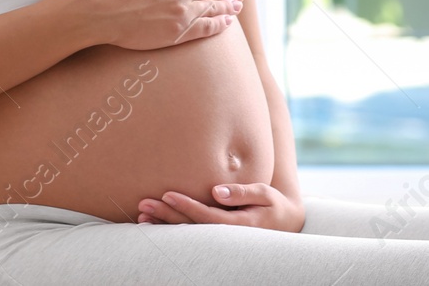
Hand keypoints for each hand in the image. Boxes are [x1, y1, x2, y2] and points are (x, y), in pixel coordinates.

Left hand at [136, 183, 304, 232]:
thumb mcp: (265, 194)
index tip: (167, 194)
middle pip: (191, 227)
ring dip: (164, 224)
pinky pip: (191, 233)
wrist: (286, 224)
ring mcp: (220, 239)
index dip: (186, 206)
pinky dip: (172, 228)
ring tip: (142, 216)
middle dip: (167, 215)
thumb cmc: (275, 205)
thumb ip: (243, 192)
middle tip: (144, 205)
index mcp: (239, 224)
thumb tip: (216, 190)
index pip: (206, 216)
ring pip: (187, 233)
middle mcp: (226, 235)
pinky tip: (155, 223)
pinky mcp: (216, 237)